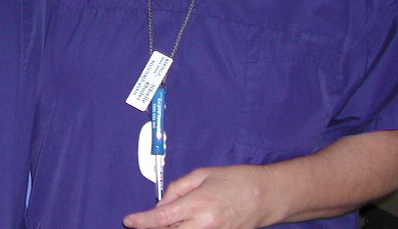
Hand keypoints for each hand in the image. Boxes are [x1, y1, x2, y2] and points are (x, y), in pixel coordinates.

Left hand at [122, 164, 274, 228]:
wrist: (267, 195)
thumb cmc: (237, 180)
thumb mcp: (203, 174)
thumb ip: (178, 188)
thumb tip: (161, 203)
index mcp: (199, 203)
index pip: (162, 217)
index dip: (143, 221)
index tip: (130, 221)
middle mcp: (206, 224)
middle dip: (155, 228)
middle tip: (147, 221)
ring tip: (170, 219)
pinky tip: (186, 223)